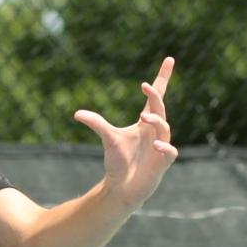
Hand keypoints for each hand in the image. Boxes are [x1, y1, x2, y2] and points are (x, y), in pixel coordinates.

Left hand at [74, 57, 178, 209]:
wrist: (121, 187)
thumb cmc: (118, 162)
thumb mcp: (107, 138)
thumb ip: (97, 124)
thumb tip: (77, 113)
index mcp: (146, 122)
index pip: (157, 96)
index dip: (162, 78)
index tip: (168, 58)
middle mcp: (156, 131)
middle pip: (160, 108)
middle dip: (155, 96)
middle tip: (145, 86)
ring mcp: (161, 146)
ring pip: (165, 128)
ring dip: (156, 120)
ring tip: (143, 117)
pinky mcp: (162, 163)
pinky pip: (170, 152)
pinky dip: (164, 148)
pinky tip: (156, 145)